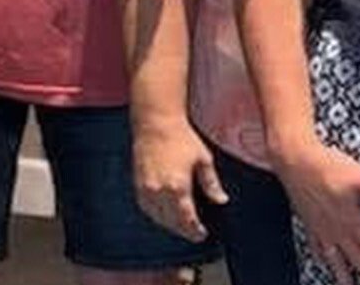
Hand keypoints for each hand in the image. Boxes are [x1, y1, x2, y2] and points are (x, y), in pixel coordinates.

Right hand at [131, 118, 225, 242]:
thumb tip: (222, 200)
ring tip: (182, 227)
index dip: (195, 230)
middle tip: (194, 233)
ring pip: (158, 218)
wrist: (156, 125)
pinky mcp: (138, 186)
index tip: (202, 235)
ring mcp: (146, 190)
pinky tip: (166, 216)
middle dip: (184, 230)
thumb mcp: (203, 159)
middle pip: (172, 222)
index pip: (187, 218)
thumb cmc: (183, 139)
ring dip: (170, 226)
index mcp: (178, 186)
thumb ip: (212, 183)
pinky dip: (157, 216)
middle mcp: (159, 192)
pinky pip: (147, 210)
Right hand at [278, 140, 359, 282]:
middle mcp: (335, 229)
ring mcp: (320, 228)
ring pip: (334, 258)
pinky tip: (323, 262)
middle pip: (356, 258)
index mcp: (351, 220)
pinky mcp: (308, 221)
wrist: (296, 160)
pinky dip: (322, 258)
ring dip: (343, 274)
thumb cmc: (330, 167)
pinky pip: (316, 247)